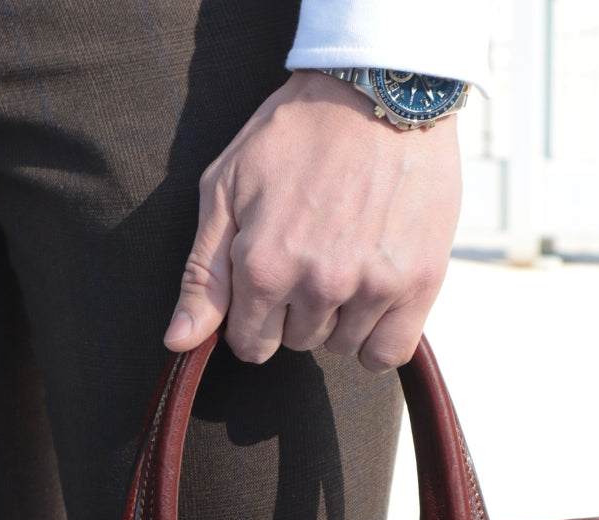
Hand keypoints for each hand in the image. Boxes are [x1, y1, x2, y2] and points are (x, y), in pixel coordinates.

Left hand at [163, 70, 461, 371]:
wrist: (378, 88)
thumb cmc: (296, 132)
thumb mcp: (226, 189)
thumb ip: (202, 274)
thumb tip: (179, 342)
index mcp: (265, 266)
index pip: (250, 344)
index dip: (254, 320)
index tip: (269, 286)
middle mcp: (318, 284)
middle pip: (298, 343)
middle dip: (297, 311)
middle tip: (313, 253)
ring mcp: (372, 286)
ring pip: (342, 346)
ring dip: (340, 318)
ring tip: (347, 259)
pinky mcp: (419, 282)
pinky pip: (389, 353)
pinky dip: (379, 338)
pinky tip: (374, 301)